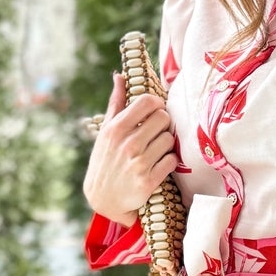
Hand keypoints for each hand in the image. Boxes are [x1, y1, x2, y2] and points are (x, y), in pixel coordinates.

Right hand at [82, 71, 177, 225]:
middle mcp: (127, 144)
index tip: (156, 112)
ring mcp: (138, 163)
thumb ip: (116, 103)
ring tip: (157, 150)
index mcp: (116, 128)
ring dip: (167, 144)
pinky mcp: (148, 181)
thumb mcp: (106, 132)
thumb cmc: (106, 160)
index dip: (157, 104)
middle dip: (163, 124)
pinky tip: (159, 164)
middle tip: (157, 133)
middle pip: (163, 118)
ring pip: (169, 140)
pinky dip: (169, 162)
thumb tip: (120, 76)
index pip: (148, 102)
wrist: (103, 199)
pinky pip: (172, 161)